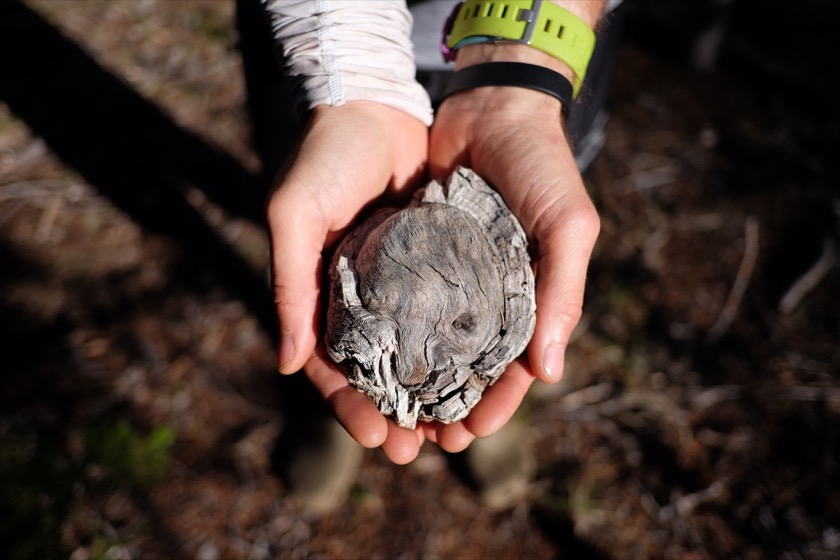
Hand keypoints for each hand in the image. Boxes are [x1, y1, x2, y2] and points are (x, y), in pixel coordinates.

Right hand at [266, 101, 429, 463]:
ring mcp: (401, 283)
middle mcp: (363, 298)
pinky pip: (448, 315)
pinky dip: (459, 348)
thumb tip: (288, 365)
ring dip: (434, 393)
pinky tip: (480, 375)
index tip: (378, 438)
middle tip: (422, 449)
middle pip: (380, 372)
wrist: (373, 103)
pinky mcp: (437, 263)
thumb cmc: (324, 157)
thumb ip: (289, 286)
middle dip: (399, 414)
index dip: (351, 407)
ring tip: (458, 429)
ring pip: (418, 353)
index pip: (334, 367)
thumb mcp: (295, 215)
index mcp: (322, 297)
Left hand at [424, 44, 600, 451]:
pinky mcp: (411, 255)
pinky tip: (365, 361)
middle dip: (444, 408)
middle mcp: (485, 297)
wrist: (492, 107)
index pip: (513, 367)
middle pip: (463, 368)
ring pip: (425, 346)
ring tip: (387, 420)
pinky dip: (386, 335)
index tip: (468, 434)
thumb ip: (562, 294)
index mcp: (527, 300)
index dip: (496, 405)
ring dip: (410, 385)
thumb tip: (547, 374)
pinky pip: (398, 304)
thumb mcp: (568, 226)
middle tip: (419, 444)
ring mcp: (447, 279)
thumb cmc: (543, 167)